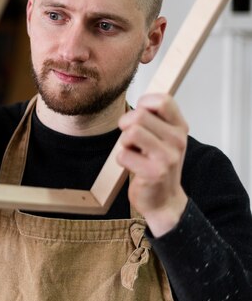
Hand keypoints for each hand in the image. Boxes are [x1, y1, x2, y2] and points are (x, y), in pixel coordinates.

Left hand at [117, 94, 188, 236]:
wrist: (164, 200)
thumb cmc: (159, 164)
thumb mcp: (163, 137)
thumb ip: (154, 118)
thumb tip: (140, 102)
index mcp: (179, 127)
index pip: (162, 100)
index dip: (143, 104)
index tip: (140, 119)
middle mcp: (177, 140)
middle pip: (138, 115)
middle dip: (126, 125)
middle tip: (132, 140)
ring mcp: (167, 157)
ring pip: (131, 132)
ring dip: (124, 142)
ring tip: (133, 151)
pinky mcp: (154, 172)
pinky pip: (123, 154)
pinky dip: (121, 159)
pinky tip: (133, 166)